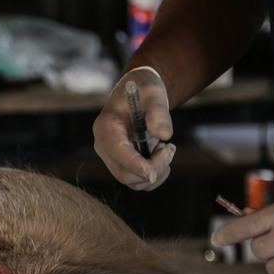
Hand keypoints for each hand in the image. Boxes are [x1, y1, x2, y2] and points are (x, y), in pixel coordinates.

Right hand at [93, 67, 176, 190]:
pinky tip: (161, 157)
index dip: (135, 165)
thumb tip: (164, 135)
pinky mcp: (122, 165)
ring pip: (132, 182)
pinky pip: (138, 182)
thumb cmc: (143, 90)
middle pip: (124, 173)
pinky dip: (154, 176)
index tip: (154, 172)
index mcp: (105, 127)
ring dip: (156, 172)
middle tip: (169, 148)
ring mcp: (112, 158)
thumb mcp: (153, 94)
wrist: (139, 93)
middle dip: (152, 169)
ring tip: (165, 148)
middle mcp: (103, 146)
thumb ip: (158, 112)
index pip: (117, 152)